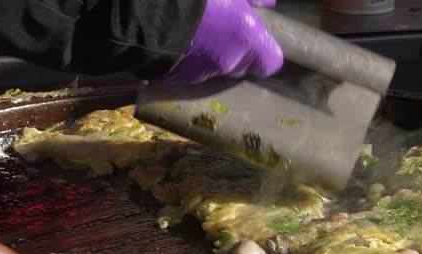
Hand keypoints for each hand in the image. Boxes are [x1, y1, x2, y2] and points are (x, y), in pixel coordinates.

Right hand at [164, 0, 282, 83]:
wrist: (150, 9)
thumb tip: (268, 3)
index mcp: (248, 40)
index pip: (271, 63)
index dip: (265, 52)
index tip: (256, 38)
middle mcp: (229, 63)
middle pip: (243, 67)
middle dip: (237, 53)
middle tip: (223, 30)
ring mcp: (203, 74)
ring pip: (216, 70)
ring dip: (211, 56)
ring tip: (197, 33)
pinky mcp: (178, 78)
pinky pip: (191, 72)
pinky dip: (189, 61)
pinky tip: (179, 42)